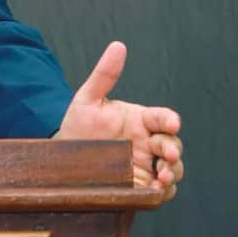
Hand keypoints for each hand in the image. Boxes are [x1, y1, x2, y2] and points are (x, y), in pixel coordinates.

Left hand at [54, 41, 184, 201]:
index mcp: (141, 120)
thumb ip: (105, 74)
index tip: (171, 123)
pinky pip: (160, 191)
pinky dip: (163, 192)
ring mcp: (146, 164)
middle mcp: (148, 142)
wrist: (63, 157)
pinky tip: (156, 191)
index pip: (163, 118)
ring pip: (172, 168)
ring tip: (162, 177)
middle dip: (174, 150)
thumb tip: (118, 46)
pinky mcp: (141, 186)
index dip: (170, 120)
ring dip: (173, 172)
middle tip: (166, 156)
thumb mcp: (88, 99)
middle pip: (172, 144)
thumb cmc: (78, 125)